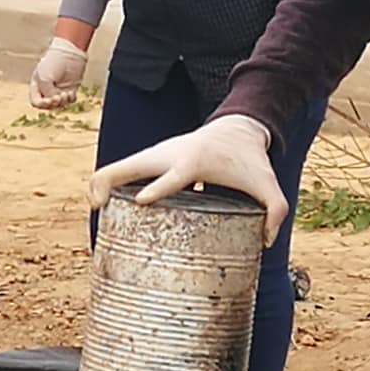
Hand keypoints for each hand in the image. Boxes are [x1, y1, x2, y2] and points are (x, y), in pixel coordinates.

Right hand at [29, 37, 87, 108]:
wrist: (69, 54)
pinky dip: (70, 99)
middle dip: (53, 103)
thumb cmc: (53, 63)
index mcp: (37, 86)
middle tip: (59, 97)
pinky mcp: (70, 89)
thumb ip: (47, 92)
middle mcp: (47, 89)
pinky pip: (69, 101)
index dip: (42, 105)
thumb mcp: (45, 78)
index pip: (36, 102)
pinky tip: (71, 93)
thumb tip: (54, 100)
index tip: (49, 100)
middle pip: (48, 106)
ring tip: (65, 94)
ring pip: (59, 104)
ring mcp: (58, 89)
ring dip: (62, 102)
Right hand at [89, 114, 282, 245]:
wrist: (235, 129)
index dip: (156, 190)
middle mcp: (167, 157)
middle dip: (105, 185)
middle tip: (98, 210)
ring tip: (93, 213)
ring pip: (116, 168)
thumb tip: (266, 241)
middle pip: (125, 167)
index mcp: (193, 163)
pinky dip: (105, 186)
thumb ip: (276, 211)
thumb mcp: (268, 184)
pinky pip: (121, 172)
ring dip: (98, 187)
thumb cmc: (248, 159)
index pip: (171, 177)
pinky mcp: (150, 160)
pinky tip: (100, 207)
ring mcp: (155, 157)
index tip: (142, 203)